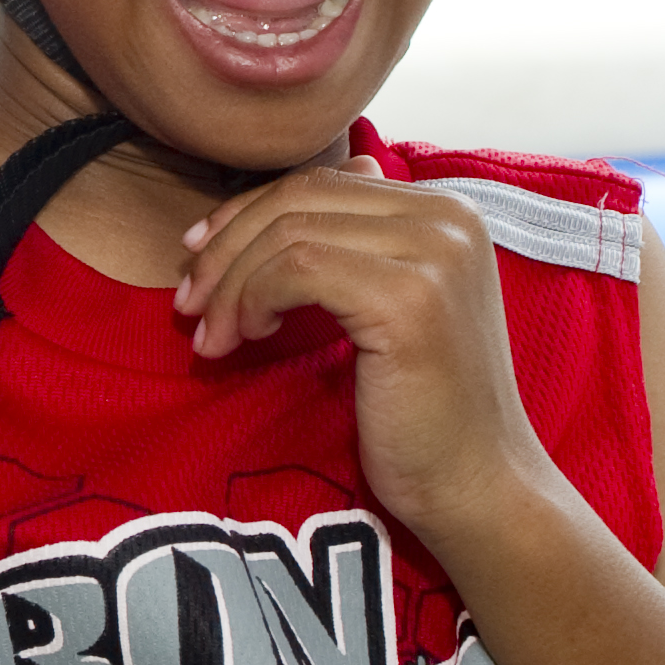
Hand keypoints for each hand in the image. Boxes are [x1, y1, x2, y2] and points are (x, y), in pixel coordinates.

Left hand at [175, 159, 551, 540]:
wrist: (477, 482)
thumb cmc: (425, 406)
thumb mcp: (393, 302)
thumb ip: (361, 240)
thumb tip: (313, 181)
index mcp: (448, 211)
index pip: (317, 184)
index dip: (242, 217)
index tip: (196, 261)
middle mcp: (449, 218)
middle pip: (297, 200)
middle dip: (224, 250)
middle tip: (187, 303)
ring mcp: (434, 255)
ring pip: (287, 236)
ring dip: (229, 286)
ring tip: (212, 336)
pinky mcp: (409, 300)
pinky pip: (295, 271)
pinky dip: (251, 300)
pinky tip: (248, 337)